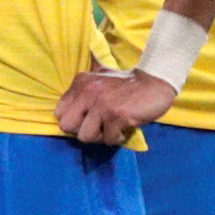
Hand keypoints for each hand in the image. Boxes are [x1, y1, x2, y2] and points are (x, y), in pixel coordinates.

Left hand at [56, 67, 174, 146]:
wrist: (155, 82)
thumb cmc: (127, 84)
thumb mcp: (100, 75)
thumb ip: (83, 87)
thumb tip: (68, 99)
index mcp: (81, 83)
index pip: (59, 113)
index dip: (73, 121)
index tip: (88, 119)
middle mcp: (88, 92)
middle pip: (67, 127)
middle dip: (82, 131)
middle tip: (98, 127)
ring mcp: (102, 104)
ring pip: (86, 137)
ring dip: (101, 136)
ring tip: (113, 126)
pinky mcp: (117, 115)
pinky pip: (109, 139)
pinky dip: (118, 137)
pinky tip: (125, 126)